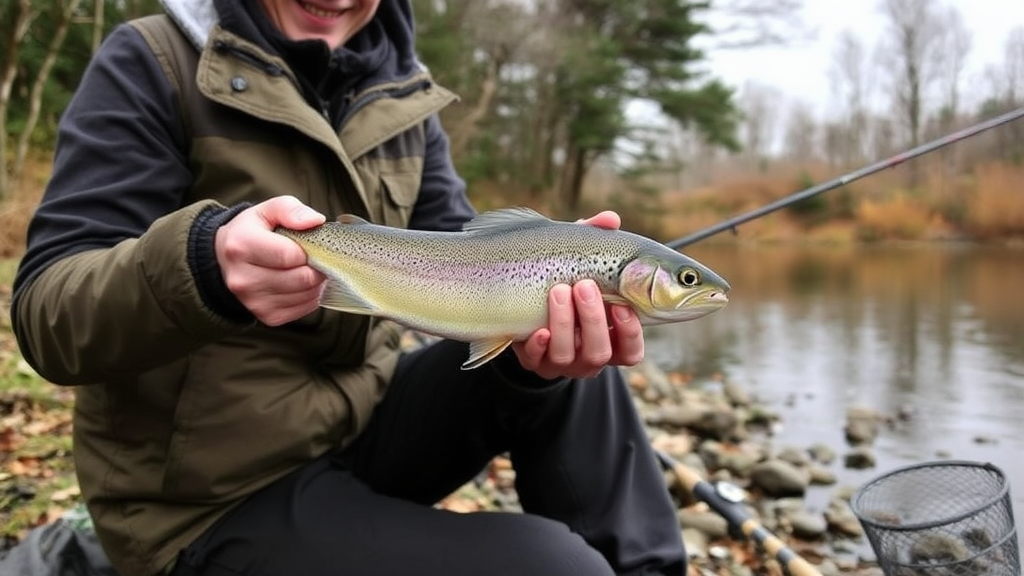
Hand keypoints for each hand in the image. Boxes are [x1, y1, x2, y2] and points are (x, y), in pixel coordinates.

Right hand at [215, 196, 326, 325]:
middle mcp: (243, 279)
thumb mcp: (267, 210)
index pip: (291, 255)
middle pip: (302, 278)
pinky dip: (311, 295)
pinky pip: (305, 308)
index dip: (308, 249)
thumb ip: (290, 209)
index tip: (307, 244)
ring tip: (306, 268)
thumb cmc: (252, 232)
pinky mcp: (267, 317)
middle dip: (317, 266)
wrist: (226, 260)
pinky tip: (301, 283)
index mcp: (241, 247)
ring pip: (307, 295)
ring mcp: (254, 302)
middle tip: (314, 257)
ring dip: (316, 282)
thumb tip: (315, 221)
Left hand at [512, 211, 644, 378]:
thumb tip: (610, 219)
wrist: (521, 303)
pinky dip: (539, 346)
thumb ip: (594, 241)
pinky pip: (536, 361)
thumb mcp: (578, 261)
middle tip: (584, 285)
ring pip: (568, 356)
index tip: (622, 305)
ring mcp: (559, 361)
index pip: (631, 350)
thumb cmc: (563, 279)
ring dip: (565, 323)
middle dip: (593, 320)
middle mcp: (587, 355)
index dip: (630, 333)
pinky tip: (539, 329)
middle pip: (599, 353)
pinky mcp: (532, 361)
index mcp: (609, 337)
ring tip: (558, 290)